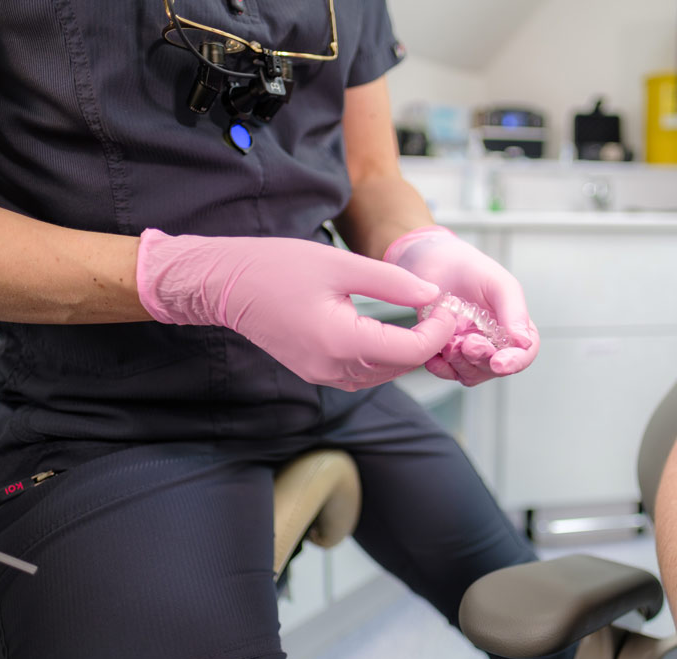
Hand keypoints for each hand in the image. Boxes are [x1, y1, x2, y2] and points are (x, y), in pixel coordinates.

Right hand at [135, 229, 455, 390]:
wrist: (227, 285)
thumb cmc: (277, 267)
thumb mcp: (341, 265)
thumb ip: (391, 282)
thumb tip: (432, 295)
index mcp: (341, 341)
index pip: (410, 351)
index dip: (438, 332)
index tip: (448, 308)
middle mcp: (333, 368)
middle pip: (400, 366)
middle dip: (428, 342)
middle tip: (443, 312)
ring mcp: (323, 375)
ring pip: (384, 374)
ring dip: (408, 353)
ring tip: (425, 321)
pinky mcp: (316, 372)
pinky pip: (363, 374)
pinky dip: (384, 358)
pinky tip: (392, 334)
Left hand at [383, 226, 538, 385]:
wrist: (431, 261)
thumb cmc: (469, 268)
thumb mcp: (498, 283)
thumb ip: (514, 310)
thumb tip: (524, 342)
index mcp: (514, 325)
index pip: (525, 352)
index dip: (515, 361)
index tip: (499, 362)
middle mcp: (495, 342)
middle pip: (496, 367)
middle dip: (482, 359)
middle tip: (468, 344)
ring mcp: (469, 349)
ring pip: (472, 374)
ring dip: (461, 364)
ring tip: (450, 343)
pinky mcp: (445, 352)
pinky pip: (447, 372)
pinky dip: (442, 369)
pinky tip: (435, 358)